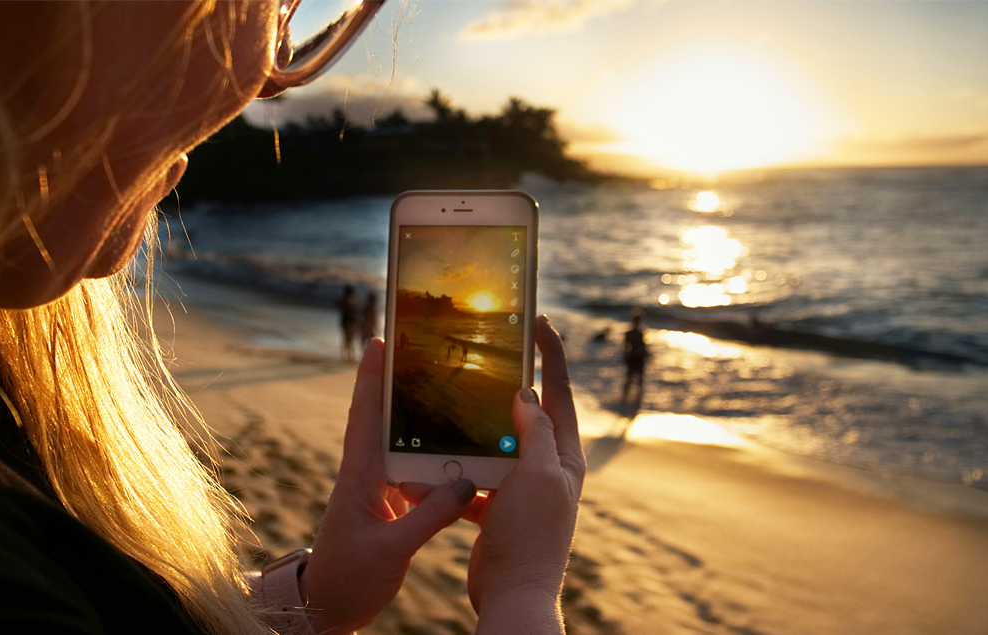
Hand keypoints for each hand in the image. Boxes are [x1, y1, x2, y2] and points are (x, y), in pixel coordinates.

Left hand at [299, 338, 476, 634]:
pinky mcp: (383, 508)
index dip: (370, 377)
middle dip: (396, 385)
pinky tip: (452, 457)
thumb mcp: (392, 549)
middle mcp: (365, 476)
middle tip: (420, 352)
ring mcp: (373, 491)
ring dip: (415, 420)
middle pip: (381, 419)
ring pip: (397, 445)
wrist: (326, 608)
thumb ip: (430, 516)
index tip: (380, 340)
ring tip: (445, 395)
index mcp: (360, 476)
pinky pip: (408, 473)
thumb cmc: (349, 579)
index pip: (365, 415)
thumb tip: (464, 482)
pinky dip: (427, 460)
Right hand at [465, 316, 584, 631]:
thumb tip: (526, 393)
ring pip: (490, 446)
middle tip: (480, 355)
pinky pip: (471, 480)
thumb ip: (534, 432)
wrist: (513, 595)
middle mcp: (545, 469)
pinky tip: (424, 468)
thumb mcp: (537, 476)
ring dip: (466, 433)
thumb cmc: (532, 536)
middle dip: (500, 388)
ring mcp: (520, 490)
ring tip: (442, 409)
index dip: (550, 353)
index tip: (537, 320)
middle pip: (522, 415)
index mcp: (563, 456)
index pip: (559, 392)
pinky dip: (449, 475)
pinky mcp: (496, 509)